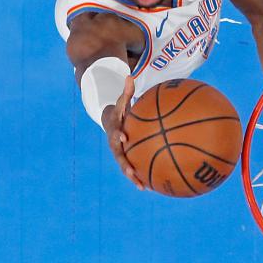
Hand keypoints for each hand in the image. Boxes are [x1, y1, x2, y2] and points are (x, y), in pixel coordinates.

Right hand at [100, 74, 144, 189]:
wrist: (109, 124)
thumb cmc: (119, 111)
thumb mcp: (121, 101)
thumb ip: (126, 91)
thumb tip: (130, 75)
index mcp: (114, 130)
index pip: (115, 132)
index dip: (118, 135)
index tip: (124, 138)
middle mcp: (115, 145)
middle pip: (118, 156)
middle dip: (124, 164)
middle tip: (131, 170)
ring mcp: (120, 153)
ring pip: (125, 167)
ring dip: (132, 177)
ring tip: (142, 186)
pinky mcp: (126, 159)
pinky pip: (134, 169)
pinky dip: (141, 177)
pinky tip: (152, 187)